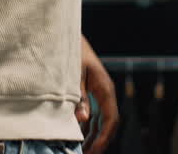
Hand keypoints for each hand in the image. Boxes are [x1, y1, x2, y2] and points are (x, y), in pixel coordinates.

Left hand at [77, 36, 117, 153]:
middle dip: (99, 141)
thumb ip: (79, 97)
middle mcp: (104, 93)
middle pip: (107, 123)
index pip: (111, 119)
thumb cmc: (72, 52)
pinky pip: (92, 115)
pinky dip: (86, 127)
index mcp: (105, 88)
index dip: (104, 138)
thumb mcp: (74, 76)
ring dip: (92, 136)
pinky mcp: (89, 93)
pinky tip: (77, 136)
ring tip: (81, 150)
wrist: (67, 36)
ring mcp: (98, 93)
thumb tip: (83, 119)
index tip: (93, 152)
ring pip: (100, 121)